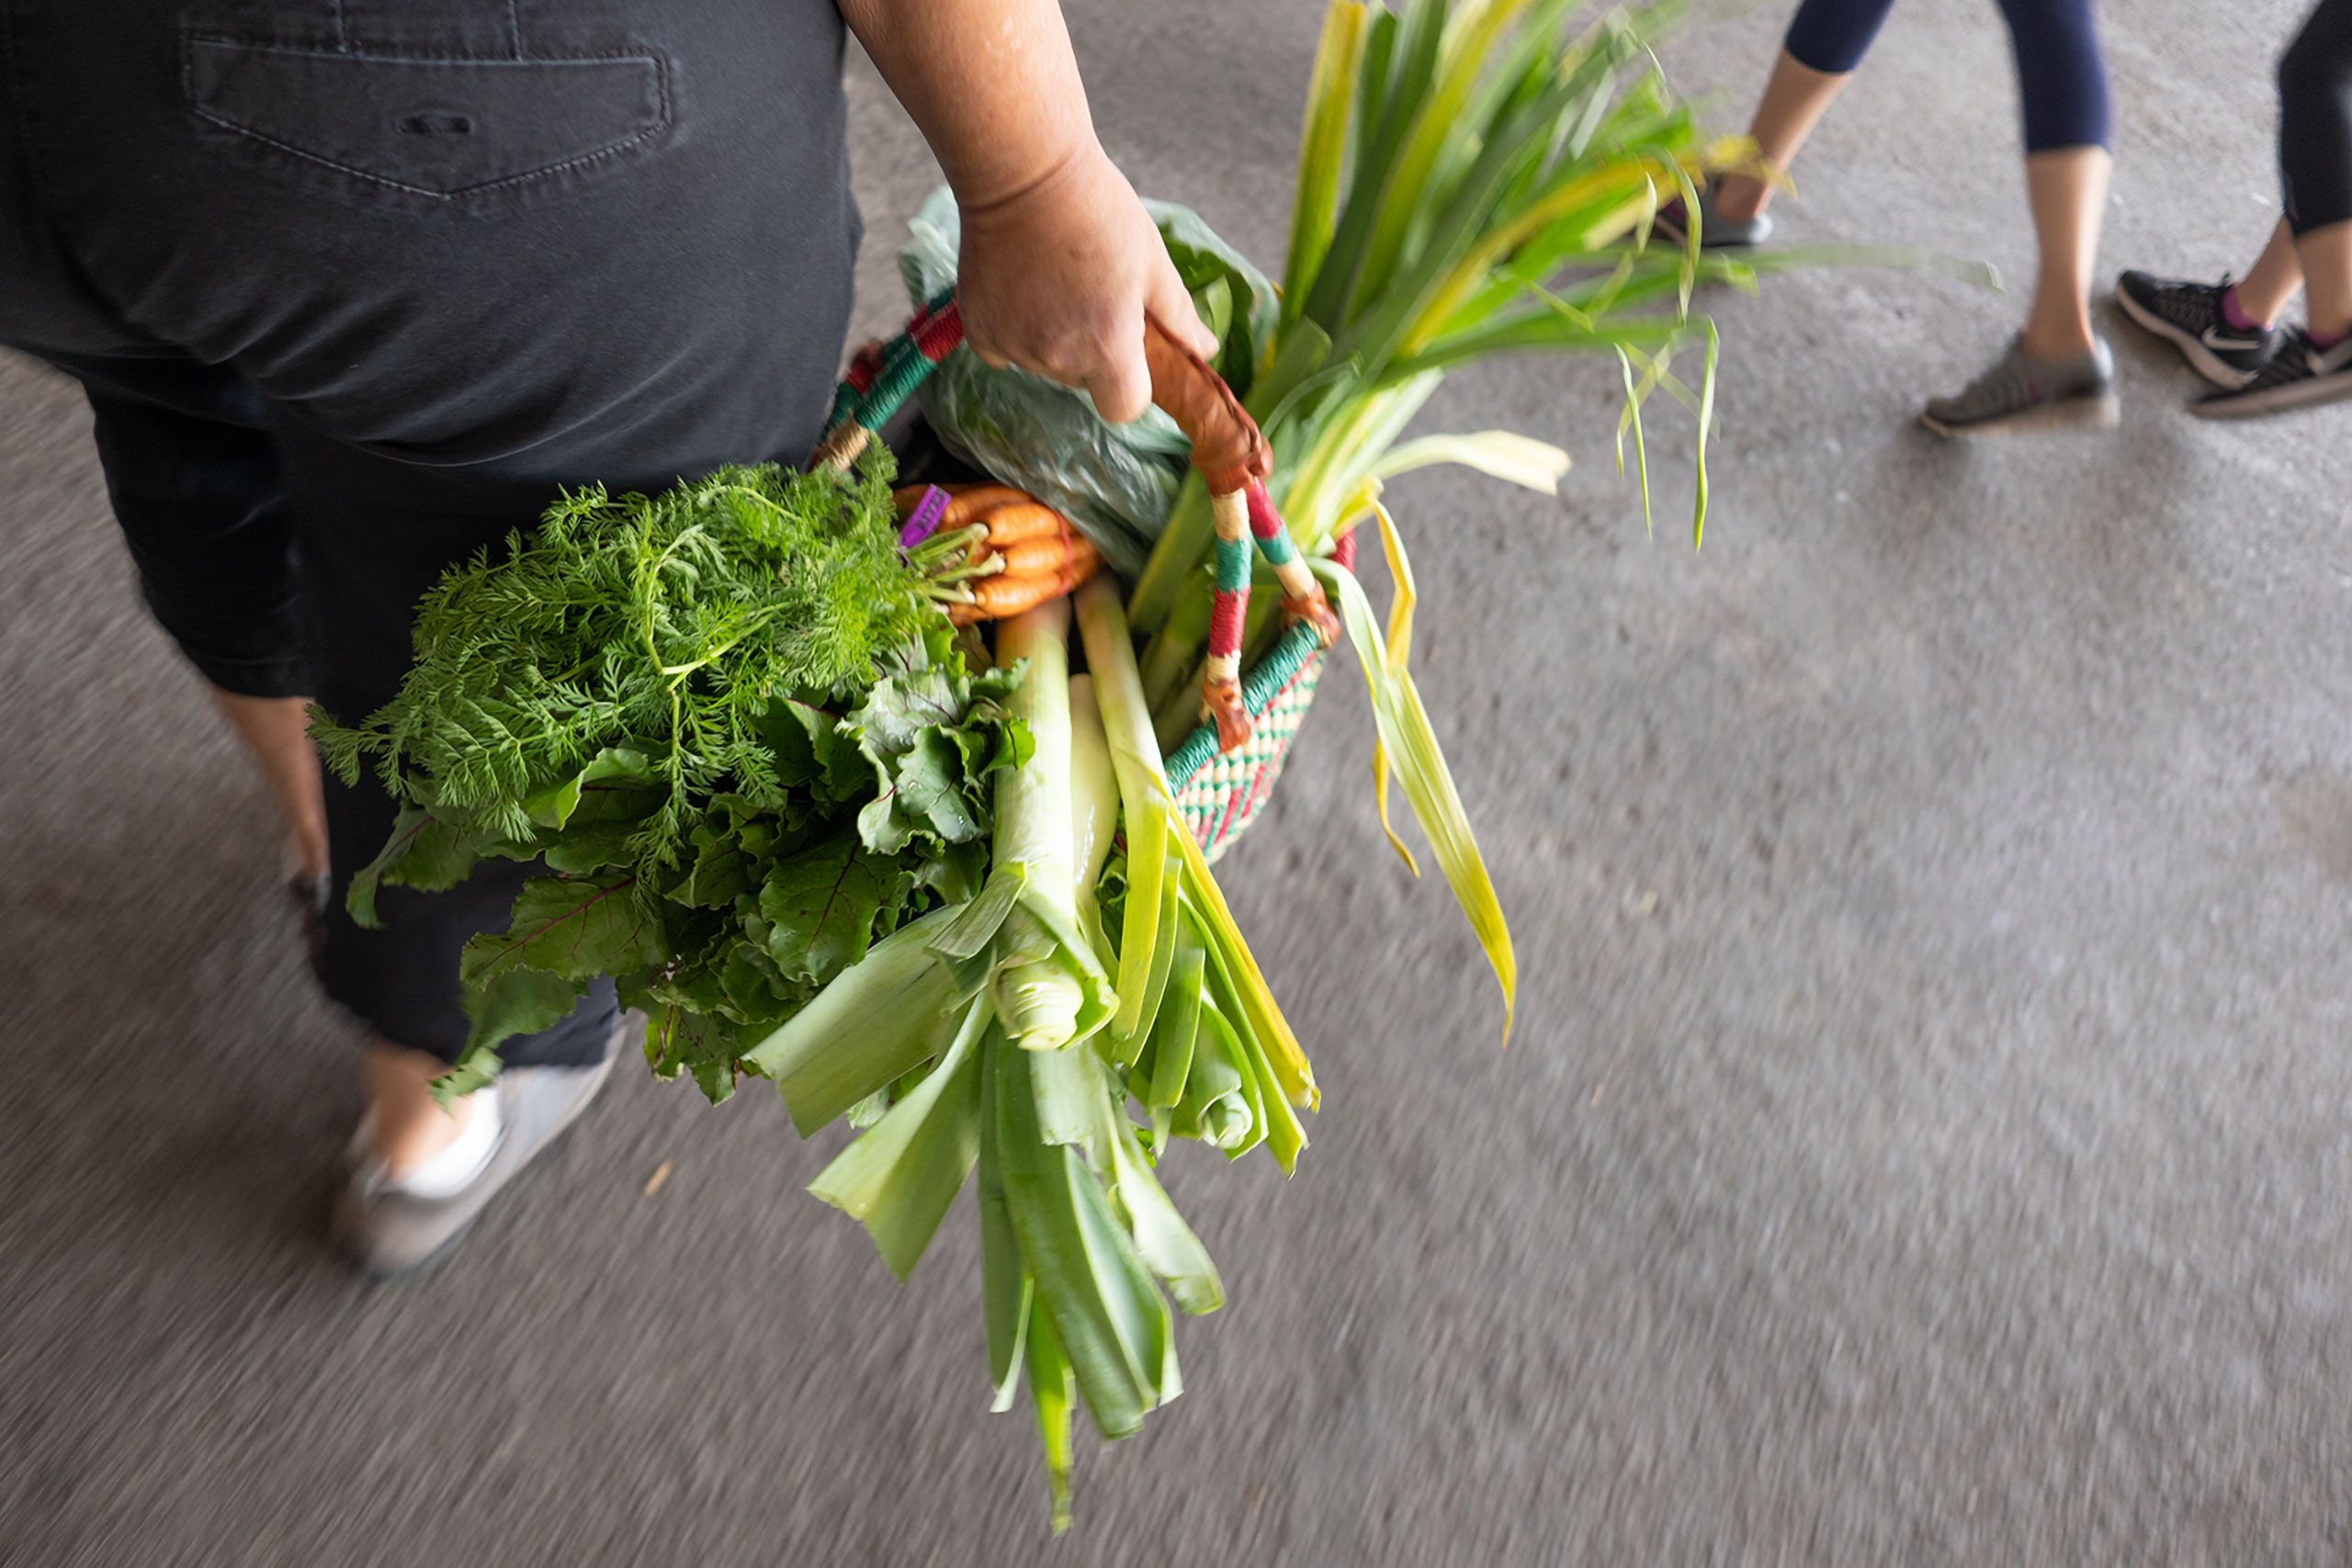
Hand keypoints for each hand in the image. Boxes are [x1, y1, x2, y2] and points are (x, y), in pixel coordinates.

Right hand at [955, 143, 1219, 423]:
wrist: (1024, 172)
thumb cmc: (1098, 210)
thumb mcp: (1152, 262)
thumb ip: (1178, 317)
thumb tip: (1205, 350)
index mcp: (1109, 349)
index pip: (1124, 407)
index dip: (1130, 383)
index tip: (1127, 348)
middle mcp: (1058, 359)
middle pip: (1082, 382)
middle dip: (1092, 352)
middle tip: (1091, 294)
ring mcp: (1015, 347)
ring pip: (1044, 364)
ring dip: (1053, 337)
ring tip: (1055, 281)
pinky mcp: (980, 330)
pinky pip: (1003, 351)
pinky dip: (1013, 328)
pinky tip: (1021, 286)